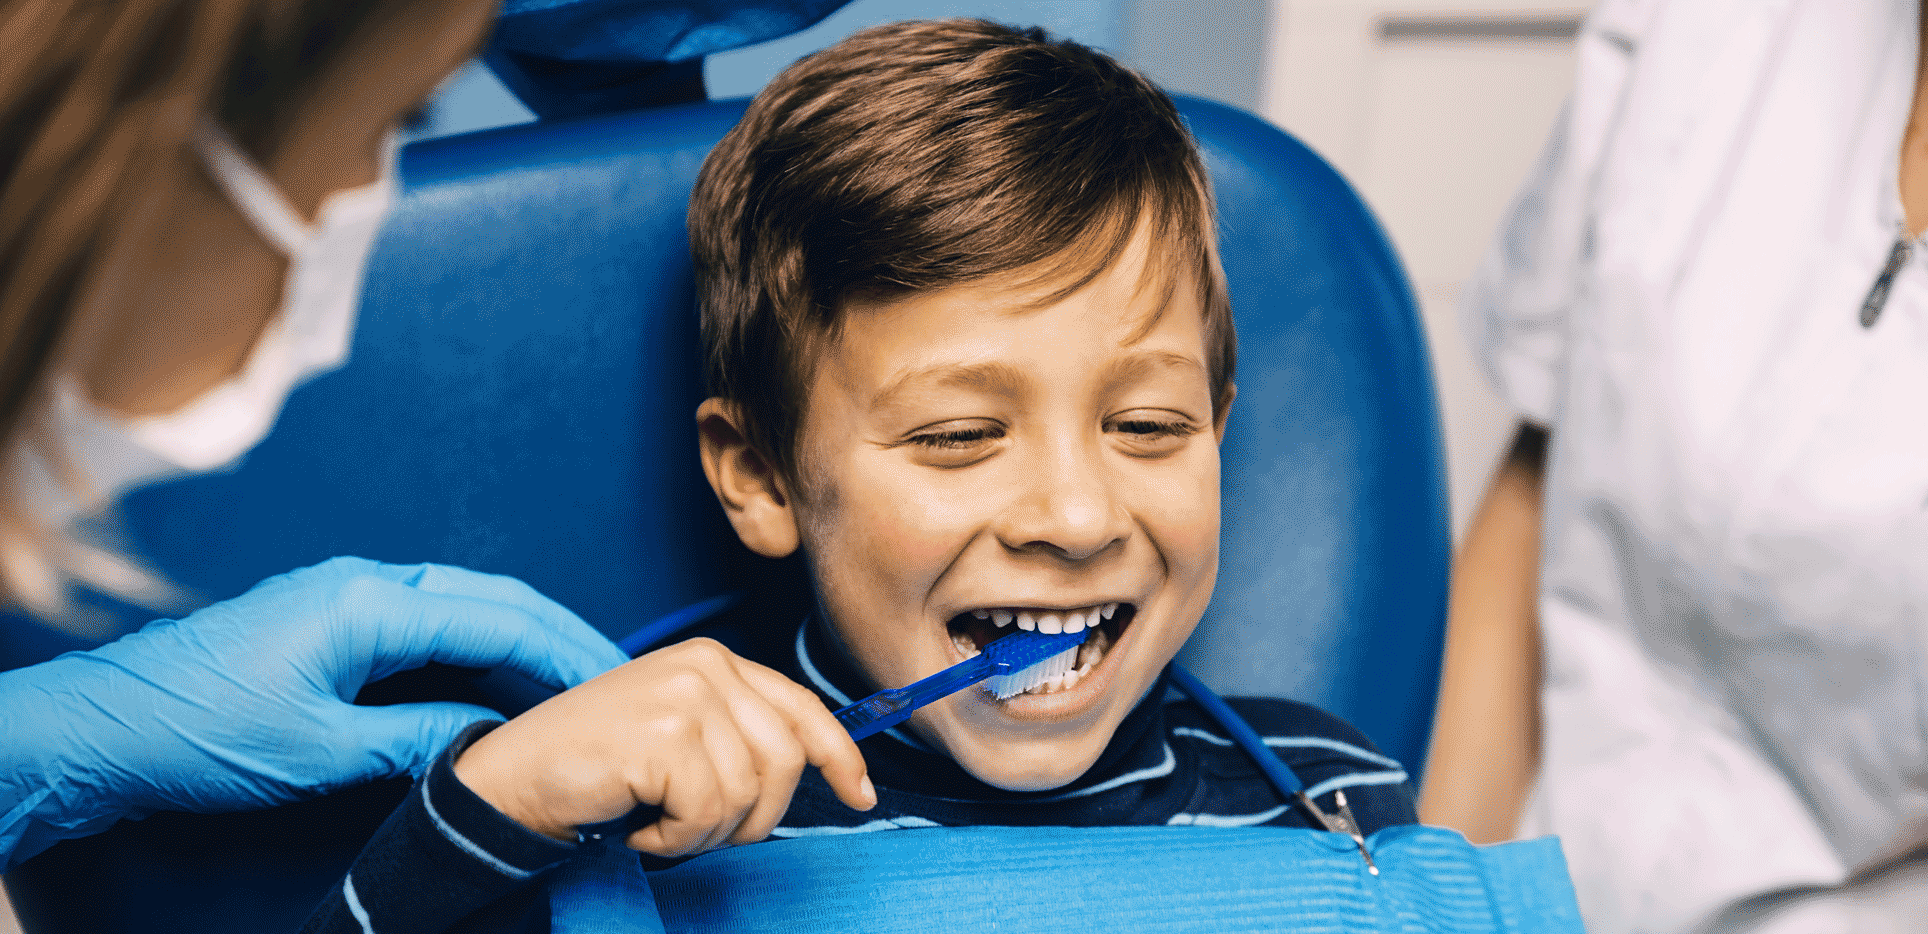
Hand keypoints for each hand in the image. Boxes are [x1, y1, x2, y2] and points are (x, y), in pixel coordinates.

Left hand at [2, 556, 627, 863]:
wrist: (97, 728)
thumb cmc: (194, 735)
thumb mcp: (319, 752)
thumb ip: (418, 740)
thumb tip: (493, 746)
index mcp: (368, 602)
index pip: (498, 619)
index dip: (566, 652)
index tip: (618, 685)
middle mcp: (365, 583)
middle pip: (493, 598)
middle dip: (561, 635)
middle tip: (620, 679)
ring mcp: (346, 596)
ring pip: (465, 605)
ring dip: (523, 639)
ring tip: (576, 682)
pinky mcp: (331, 620)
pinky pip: (429, 622)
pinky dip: (479, 649)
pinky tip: (500, 685)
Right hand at [452, 637, 875, 855]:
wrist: (514, 779)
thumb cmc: (599, 768)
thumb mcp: (681, 735)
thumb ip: (740, 736)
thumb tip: (822, 769)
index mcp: (715, 660)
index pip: (802, 707)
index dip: (840, 755)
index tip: (860, 794)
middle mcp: (706, 666)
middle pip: (786, 761)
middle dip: (752, 816)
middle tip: (695, 827)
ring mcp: (686, 695)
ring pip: (750, 794)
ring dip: (704, 831)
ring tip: (658, 818)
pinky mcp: (665, 733)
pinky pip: (708, 813)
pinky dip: (675, 837)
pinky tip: (639, 822)